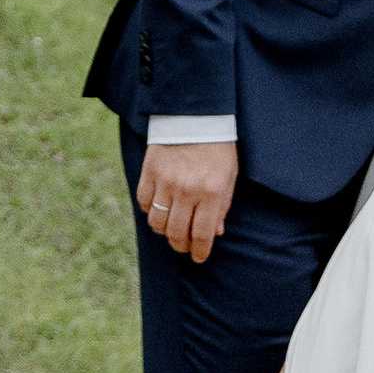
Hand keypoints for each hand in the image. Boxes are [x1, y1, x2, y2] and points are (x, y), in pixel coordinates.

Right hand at [137, 139, 237, 265]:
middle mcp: (187, 190)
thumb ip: (223, 205)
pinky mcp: (149, 173)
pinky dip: (149, 210)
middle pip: (177, 233)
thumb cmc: (217, 146)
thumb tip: (216, 233)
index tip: (199, 257)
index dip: (200, 251)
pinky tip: (158, 208)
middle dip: (181, 246)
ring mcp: (165, 182)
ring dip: (164, 231)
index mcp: (211, 192)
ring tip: (172, 228)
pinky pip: (143, 203)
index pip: (203, 234)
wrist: (194, 115)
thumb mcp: (230, 175)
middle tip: (185, 246)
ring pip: (157, 222)